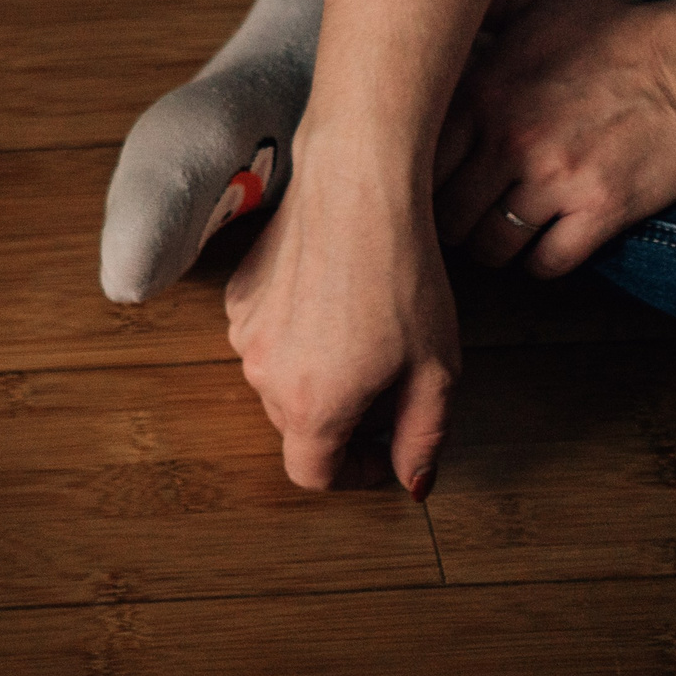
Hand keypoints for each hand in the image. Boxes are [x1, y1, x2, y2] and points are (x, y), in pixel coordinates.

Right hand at [225, 142, 457, 494]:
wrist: (357, 190)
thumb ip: (423, 438)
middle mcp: (264, 377)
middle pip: (297, 426)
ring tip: (364, 331)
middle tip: (391, 383)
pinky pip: (266, 334)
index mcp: (312, 407)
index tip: (388, 449)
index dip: (356, 472)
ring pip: (279, 378)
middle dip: (342, 419)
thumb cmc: (403, 277)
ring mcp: (243, 334)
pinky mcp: (238, 295)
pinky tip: (334, 295)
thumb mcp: (437, 370)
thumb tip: (413, 485)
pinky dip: (296, 333)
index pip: (315, 474)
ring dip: (316, 374)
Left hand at [435, 0, 675, 275]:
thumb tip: (442, 15)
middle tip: (462, 219)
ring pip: (491, 247)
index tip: (423, 186)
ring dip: (492, 248)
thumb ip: (481, 11)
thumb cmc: (616, 29)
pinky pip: (548, 263)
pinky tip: (543, 247)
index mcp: (482, 95)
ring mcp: (555, 181)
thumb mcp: (536, 0)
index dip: (413, 181)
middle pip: (445, 215)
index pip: (414, 162)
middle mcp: (508, 142)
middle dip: (448, 223)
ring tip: (499, 238)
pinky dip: (539, 263)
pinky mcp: (602, 210)